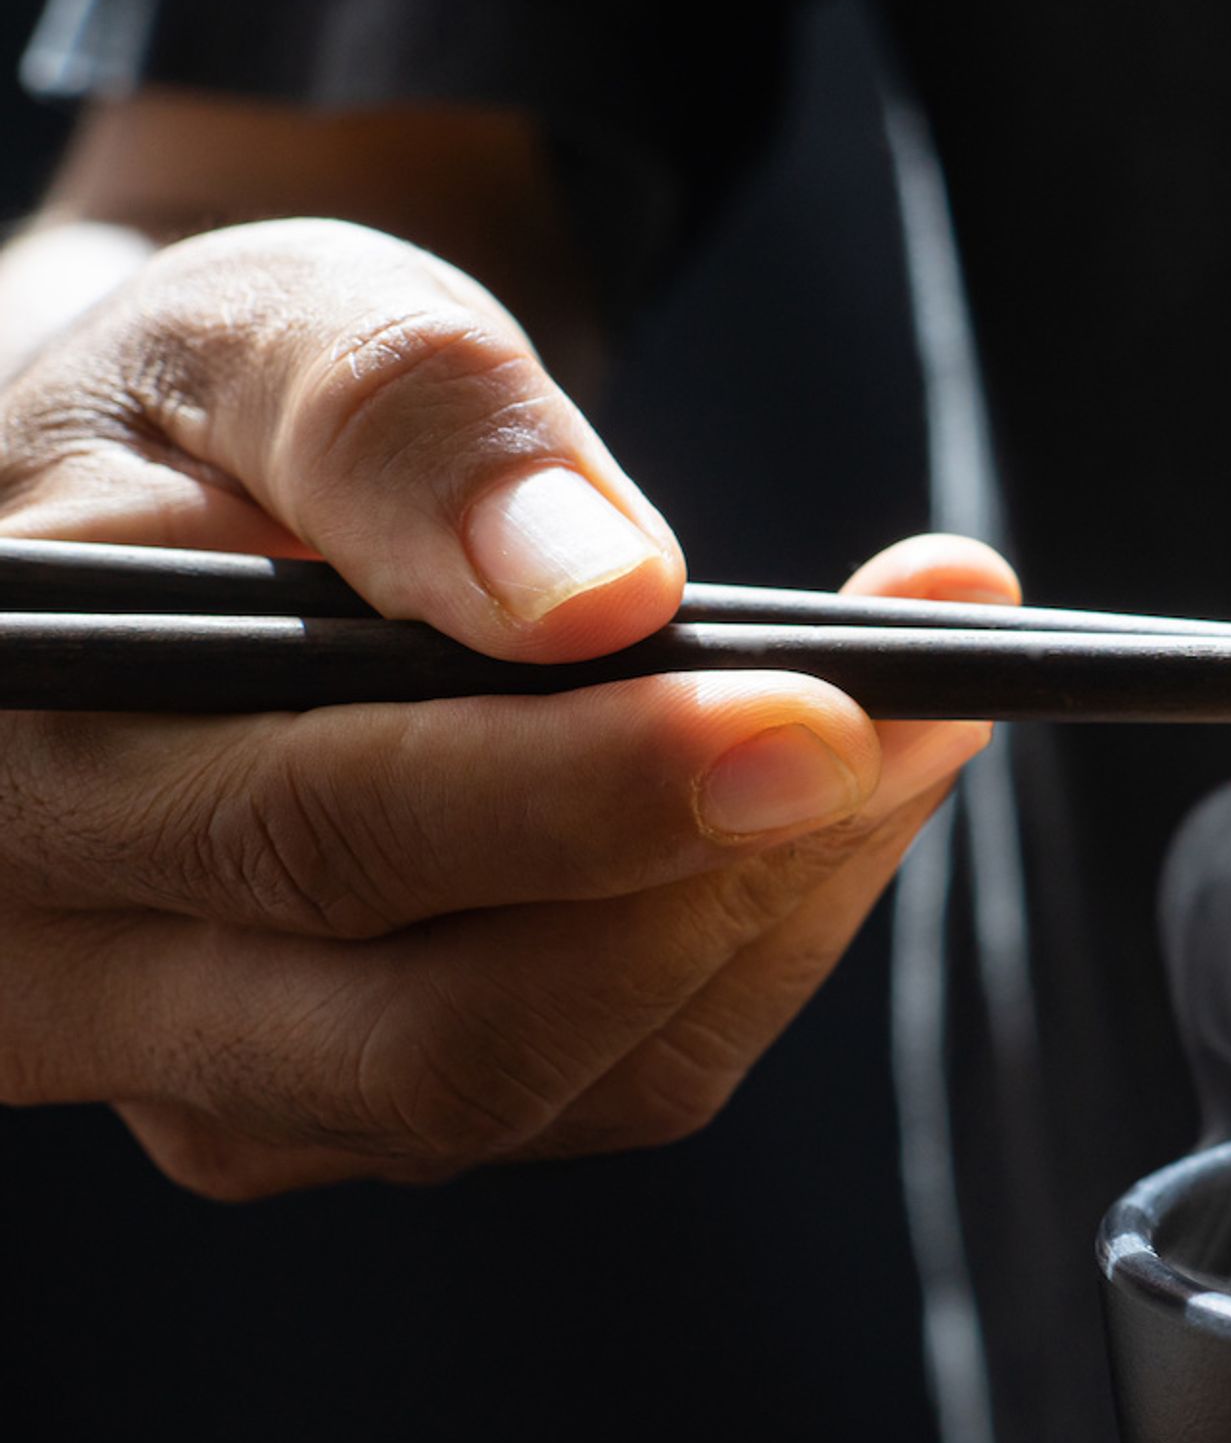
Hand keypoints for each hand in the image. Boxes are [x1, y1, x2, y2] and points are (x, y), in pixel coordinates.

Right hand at [0, 215, 1006, 1196]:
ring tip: (926, 701)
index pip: (313, 838)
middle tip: (928, 709)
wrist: (182, 521)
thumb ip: (410, 427)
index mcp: (21, 760)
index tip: (821, 709)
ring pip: (568, 1076)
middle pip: (446, 1036)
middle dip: (724, 880)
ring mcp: (227, 1084)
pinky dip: (770, 934)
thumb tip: (598, 592)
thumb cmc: (216, 417)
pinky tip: (845, 785)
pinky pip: (625, 1076)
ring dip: (784, 901)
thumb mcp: (280, 330)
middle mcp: (82, 976)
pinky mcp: (371, 1112)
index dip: (587, 795)